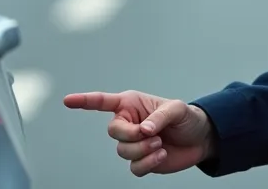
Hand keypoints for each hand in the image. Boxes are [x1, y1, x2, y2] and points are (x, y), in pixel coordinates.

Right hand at [63, 90, 215, 176]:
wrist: (200, 139)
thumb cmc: (187, 117)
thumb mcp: (177, 109)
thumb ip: (159, 117)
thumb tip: (144, 131)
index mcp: (131, 104)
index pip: (103, 101)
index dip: (84, 101)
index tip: (67, 101)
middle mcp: (128, 123)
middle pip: (113, 132)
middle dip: (132, 135)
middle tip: (152, 134)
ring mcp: (133, 143)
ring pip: (123, 151)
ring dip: (143, 149)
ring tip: (160, 143)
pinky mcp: (140, 160)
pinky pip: (133, 167)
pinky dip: (147, 163)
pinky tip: (161, 155)